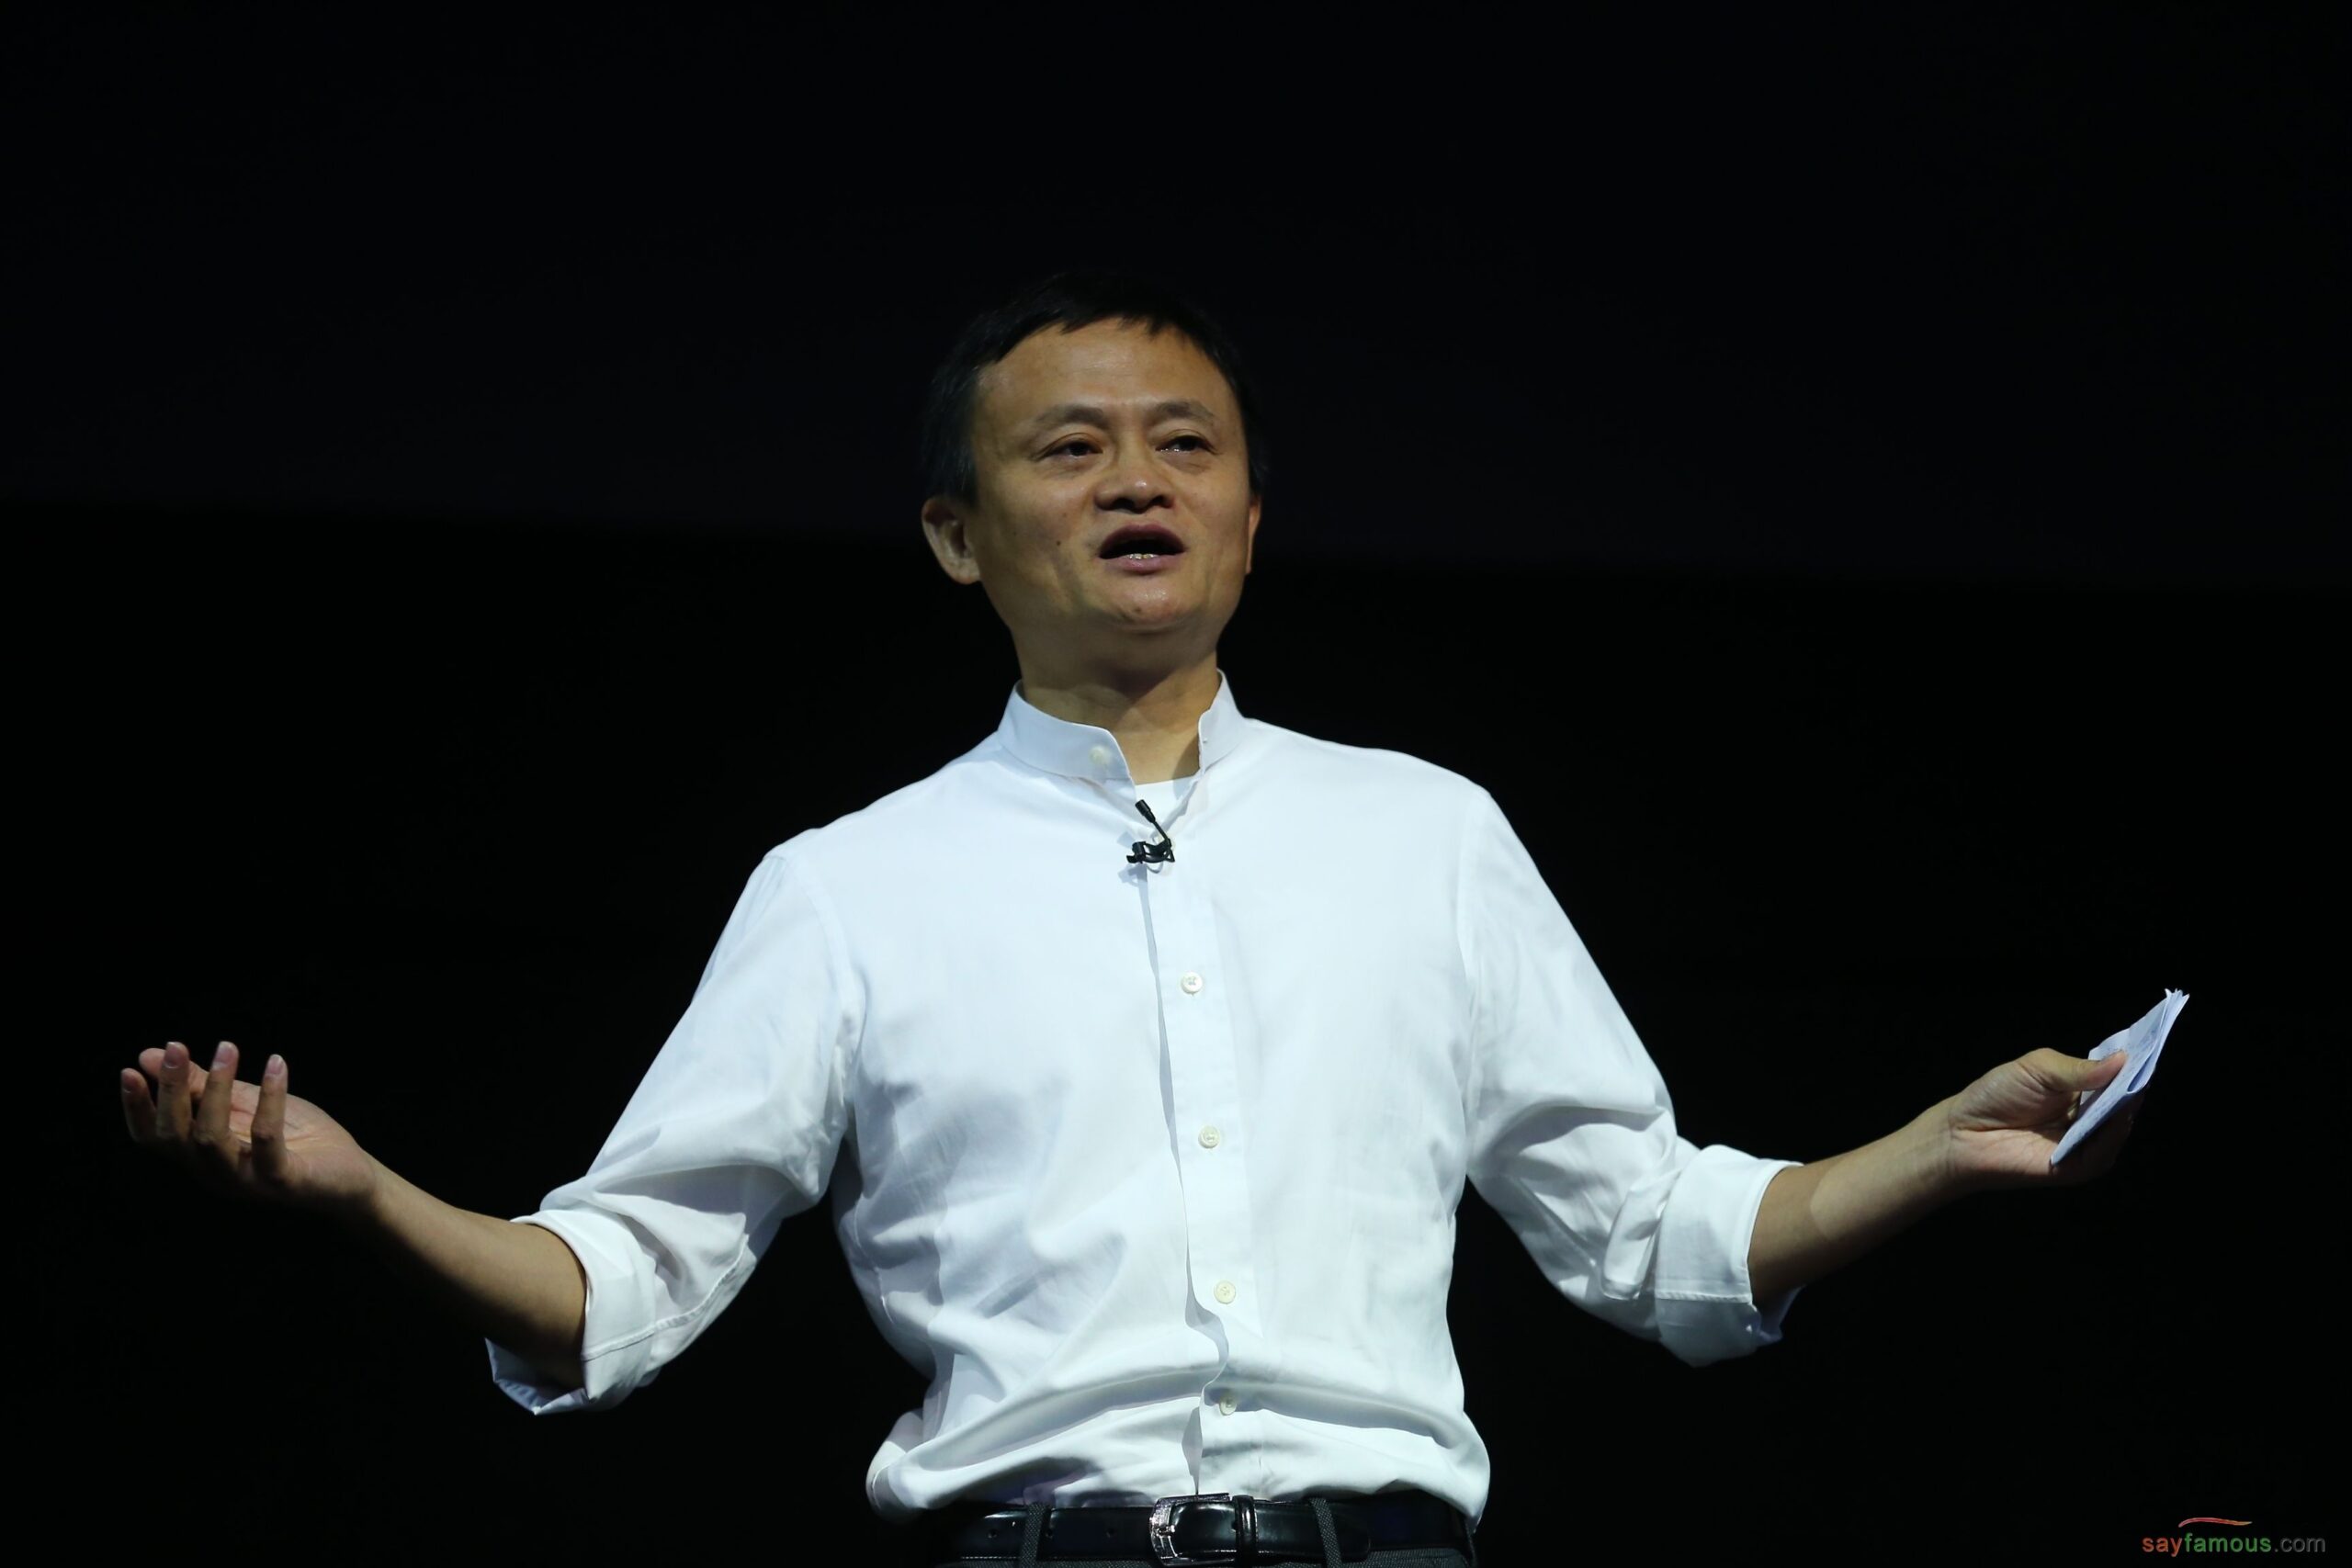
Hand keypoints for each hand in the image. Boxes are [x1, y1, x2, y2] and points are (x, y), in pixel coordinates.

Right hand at [121, 1041, 379, 1217]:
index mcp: (201, 1155)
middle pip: (176, 1135)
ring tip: (227, 1047)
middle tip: (176, 1047)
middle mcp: (215, 1172)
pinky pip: (267, 1140)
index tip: (130, 1070)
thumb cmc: (297, 1137)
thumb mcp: (246, 1103)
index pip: (155, 1138)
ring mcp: (246, 1180)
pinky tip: (276, 1065)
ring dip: (216, 1089)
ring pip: (210, 1139)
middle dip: (171, 1089)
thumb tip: (150, 1055)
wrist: (352, 1175)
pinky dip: (270, 1099)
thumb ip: (203, 1085)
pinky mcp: (281, 1180)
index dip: (138, 1108)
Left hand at [1942, 1047, 2136, 1191]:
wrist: (1964, 1131)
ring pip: (2118, 1127)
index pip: (2117, 1079)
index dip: (2132, 1065)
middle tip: (2148, 1066)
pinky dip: (2111, 1136)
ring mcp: (2085, 1143)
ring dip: (2126, 1110)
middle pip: (2123, 1103)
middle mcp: (2090, 1118)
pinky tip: (2115, 1118)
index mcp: (2083, 1091)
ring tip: (2133, 1089)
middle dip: (2135, 1086)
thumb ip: (2080, 1069)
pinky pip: (2102, 1152)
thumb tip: (2125, 1060)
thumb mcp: (2040, 1070)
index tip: (2151, 1046)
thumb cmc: (1998, 1094)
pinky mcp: (2076, 1167)